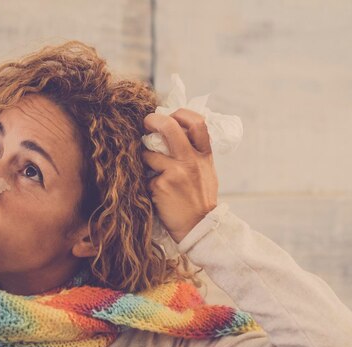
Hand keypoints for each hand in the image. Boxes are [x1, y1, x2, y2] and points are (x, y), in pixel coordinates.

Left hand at [142, 108, 218, 242]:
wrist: (199, 227)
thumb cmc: (199, 200)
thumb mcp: (206, 172)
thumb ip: (194, 153)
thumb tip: (174, 134)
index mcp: (203, 155)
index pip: (197, 122)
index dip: (180, 114)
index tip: (169, 116)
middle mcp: (191, 160)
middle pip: (169, 126)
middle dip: (153, 120)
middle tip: (146, 122)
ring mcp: (176, 172)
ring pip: (149, 153)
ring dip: (145, 160)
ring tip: (154, 174)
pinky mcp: (161, 185)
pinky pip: (145, 176)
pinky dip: (146, 183)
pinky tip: (156, 193)